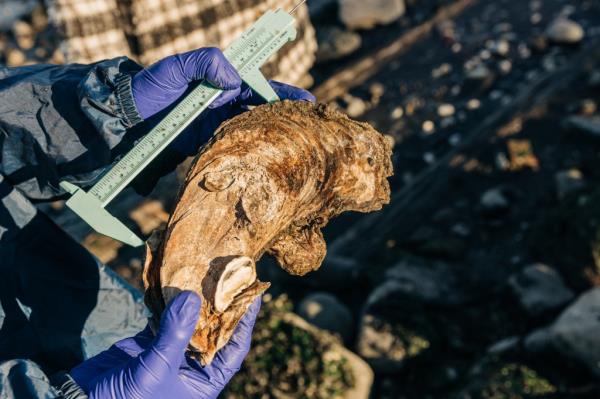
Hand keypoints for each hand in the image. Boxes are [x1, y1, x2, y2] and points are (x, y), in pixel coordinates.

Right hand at [70, 291, 260, 398]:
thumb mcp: (157, 368)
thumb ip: (175, 333)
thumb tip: (193, 296)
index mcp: (203, 381)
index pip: (233, 349)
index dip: (245, 323)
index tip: (254, 295)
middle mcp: (190, 366)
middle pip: (213, 331)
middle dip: (220, 305)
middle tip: (229, 274)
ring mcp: (169, 352)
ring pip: (188, 321)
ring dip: (192, 298)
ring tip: (204, 270)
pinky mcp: (148, 342)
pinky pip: (162, 317)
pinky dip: (164, 300)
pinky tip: (170, 279)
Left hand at [132, 47, 314, 155]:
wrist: (126, 123)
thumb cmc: (150, 90)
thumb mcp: (174, 68)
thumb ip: (204, 62)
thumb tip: (235, 78)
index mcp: (219, 80)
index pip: (256, 84)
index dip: (280, 92)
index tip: (303, 100)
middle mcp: (222, 101)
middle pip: (261, 107)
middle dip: (285, 113)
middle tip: (310, 123)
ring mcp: (216, 123)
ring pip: (252, 127)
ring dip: (273, 133)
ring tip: (297, 143)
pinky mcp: (208, 142)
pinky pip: (236, 144)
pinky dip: (253, 149)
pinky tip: (268, 158)